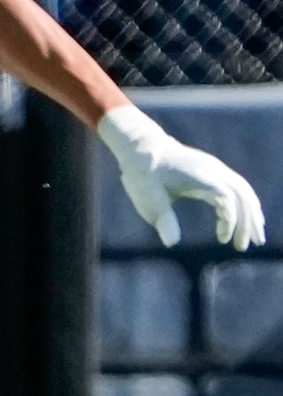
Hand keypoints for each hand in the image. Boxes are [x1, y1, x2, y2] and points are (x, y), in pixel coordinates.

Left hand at [98, 104, 265, 249]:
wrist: (142, 149)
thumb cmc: (143, 175)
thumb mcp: (149, 199)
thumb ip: (163, 220)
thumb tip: (171, 244)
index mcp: (201, 177)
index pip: (228, 198)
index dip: (230, 220)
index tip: (223, 239)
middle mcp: (214, 170)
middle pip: (244, 195)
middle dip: (249, 222)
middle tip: (248, 246)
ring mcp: (216, 169)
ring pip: (244, 191)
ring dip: (251, 214)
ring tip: (255, 238)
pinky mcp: (213, 171)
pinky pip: (237, 188)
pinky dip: (244, 205)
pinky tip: (241, 221)